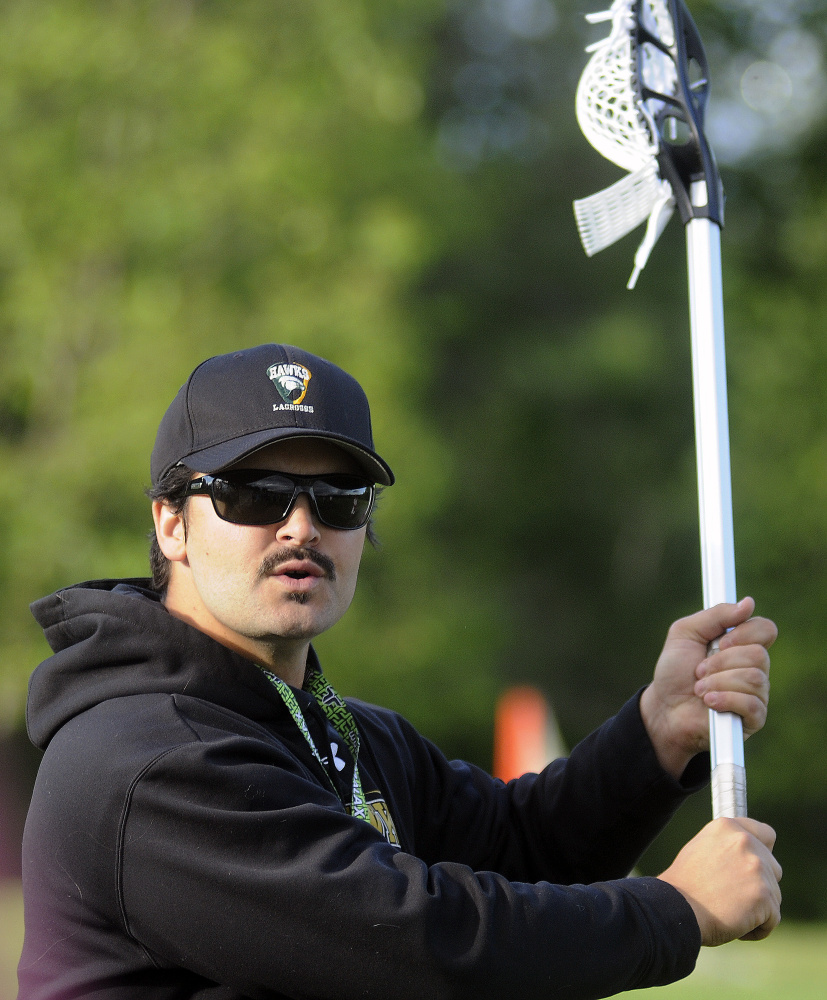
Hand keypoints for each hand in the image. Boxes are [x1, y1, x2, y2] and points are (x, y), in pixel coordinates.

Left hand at [640, 598, 775, 778]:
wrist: (663, 708)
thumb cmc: (674, 671)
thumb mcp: (685, 633)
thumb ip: (715, 615)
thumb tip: (748, 603)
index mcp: (741, 645)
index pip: (766, 629)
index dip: (745, 633)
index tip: (721, 641)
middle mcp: (754, 668)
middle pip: (759, 655)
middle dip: (720, 662)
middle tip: (699, 670)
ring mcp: (756, 694)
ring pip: (754, 678)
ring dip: (717, 682)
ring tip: (700, 689)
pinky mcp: (753, 719)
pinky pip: (751, 704)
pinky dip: (724, 700)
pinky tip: (709, 702)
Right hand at [658, 818, 781, 945]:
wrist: (676, 909)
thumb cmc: (685, 886)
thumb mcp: (701, 849)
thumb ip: (727, 847)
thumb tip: (748, 856)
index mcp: (727, 827)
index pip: (766, 834)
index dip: (763, 852)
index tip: (753, 867)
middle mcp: (745, 841)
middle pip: (773, 869)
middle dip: (759, 885)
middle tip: (731, 897)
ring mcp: (757, 867)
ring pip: (773, 896)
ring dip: (757, 909)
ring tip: (729, 912)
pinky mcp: (765, 894)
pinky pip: (772, 918)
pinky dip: (758, 928)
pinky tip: (736, 927)